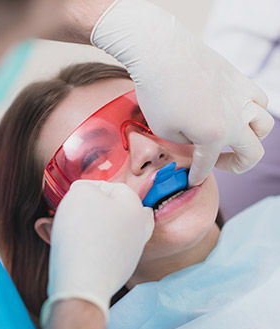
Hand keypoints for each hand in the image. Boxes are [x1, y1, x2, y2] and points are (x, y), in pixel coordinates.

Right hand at [41, 180, 153, 325]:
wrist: (83, 281)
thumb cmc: (83, 232)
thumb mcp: (80, 194)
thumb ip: (85, 187)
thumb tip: (86, 193)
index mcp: (135, 207)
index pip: (114, 187)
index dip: (91, 187)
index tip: (73, 193)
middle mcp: (138, 229)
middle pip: (118, 211)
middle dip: (96, 208)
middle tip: (77, 210)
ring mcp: (131, 252)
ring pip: (111, 232)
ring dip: (91, 227)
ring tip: (68, 229)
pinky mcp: (119, 270)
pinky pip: (104, 251)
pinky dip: (91, 246)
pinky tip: (74, 247)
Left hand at [91, 0, 273, 185]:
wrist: (160, 52)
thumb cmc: (157, 93)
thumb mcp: (164, 130)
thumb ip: (186, 143)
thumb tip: (197, 140)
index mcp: (214, 135)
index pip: (207, 165)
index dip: (197, 176)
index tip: (191, 181)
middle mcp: (235, 118)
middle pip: (253, 153)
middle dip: (236, 166)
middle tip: (219, 163)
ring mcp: (241, 96)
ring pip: (264, 125)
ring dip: (251, 138)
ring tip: (232, 137)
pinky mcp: (239, 79)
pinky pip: (259, 99)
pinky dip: (252, 111)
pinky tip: (235, 111)